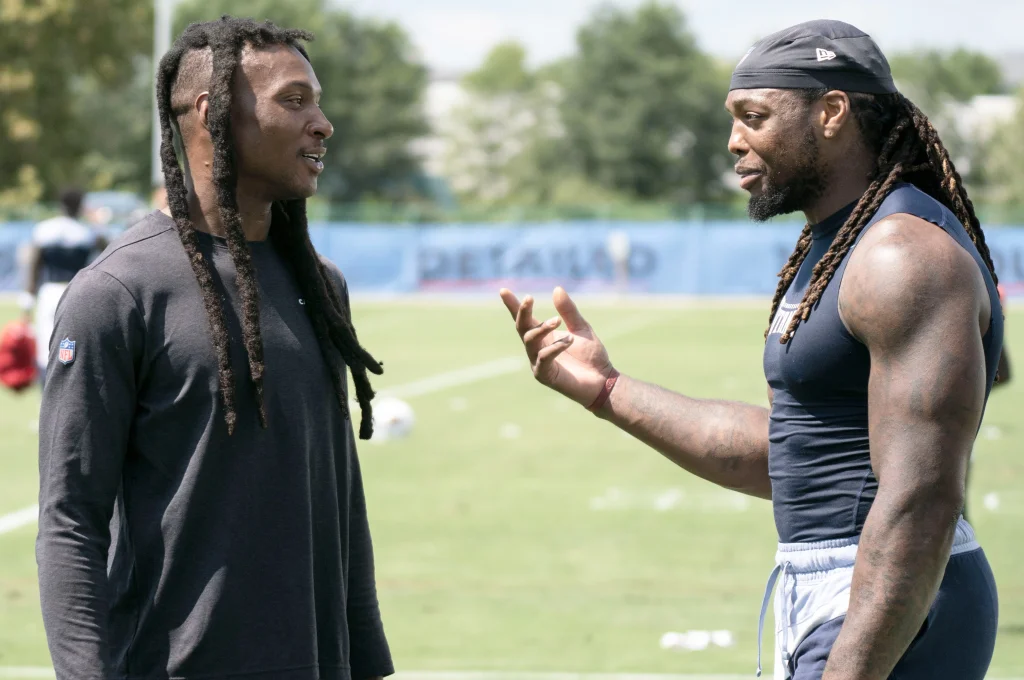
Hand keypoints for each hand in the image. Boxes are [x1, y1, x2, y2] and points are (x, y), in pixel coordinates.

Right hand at [499, 286, 614, 407]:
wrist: (603, 380)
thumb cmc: (591, 355)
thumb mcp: (581, 328)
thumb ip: (568, 311)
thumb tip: (556, 289)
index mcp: (544, 336)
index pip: (525, 319)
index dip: (513, 305)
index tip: (503, 290)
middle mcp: (537, 348)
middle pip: (522, 328)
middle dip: (522, 312)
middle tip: (529, 297)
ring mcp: (538, 362)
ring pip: (530, 340)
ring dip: (542, 328)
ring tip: (558, 321)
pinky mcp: (544, 375)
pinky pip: (543, 358)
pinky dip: (555, 347)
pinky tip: (569, 341)